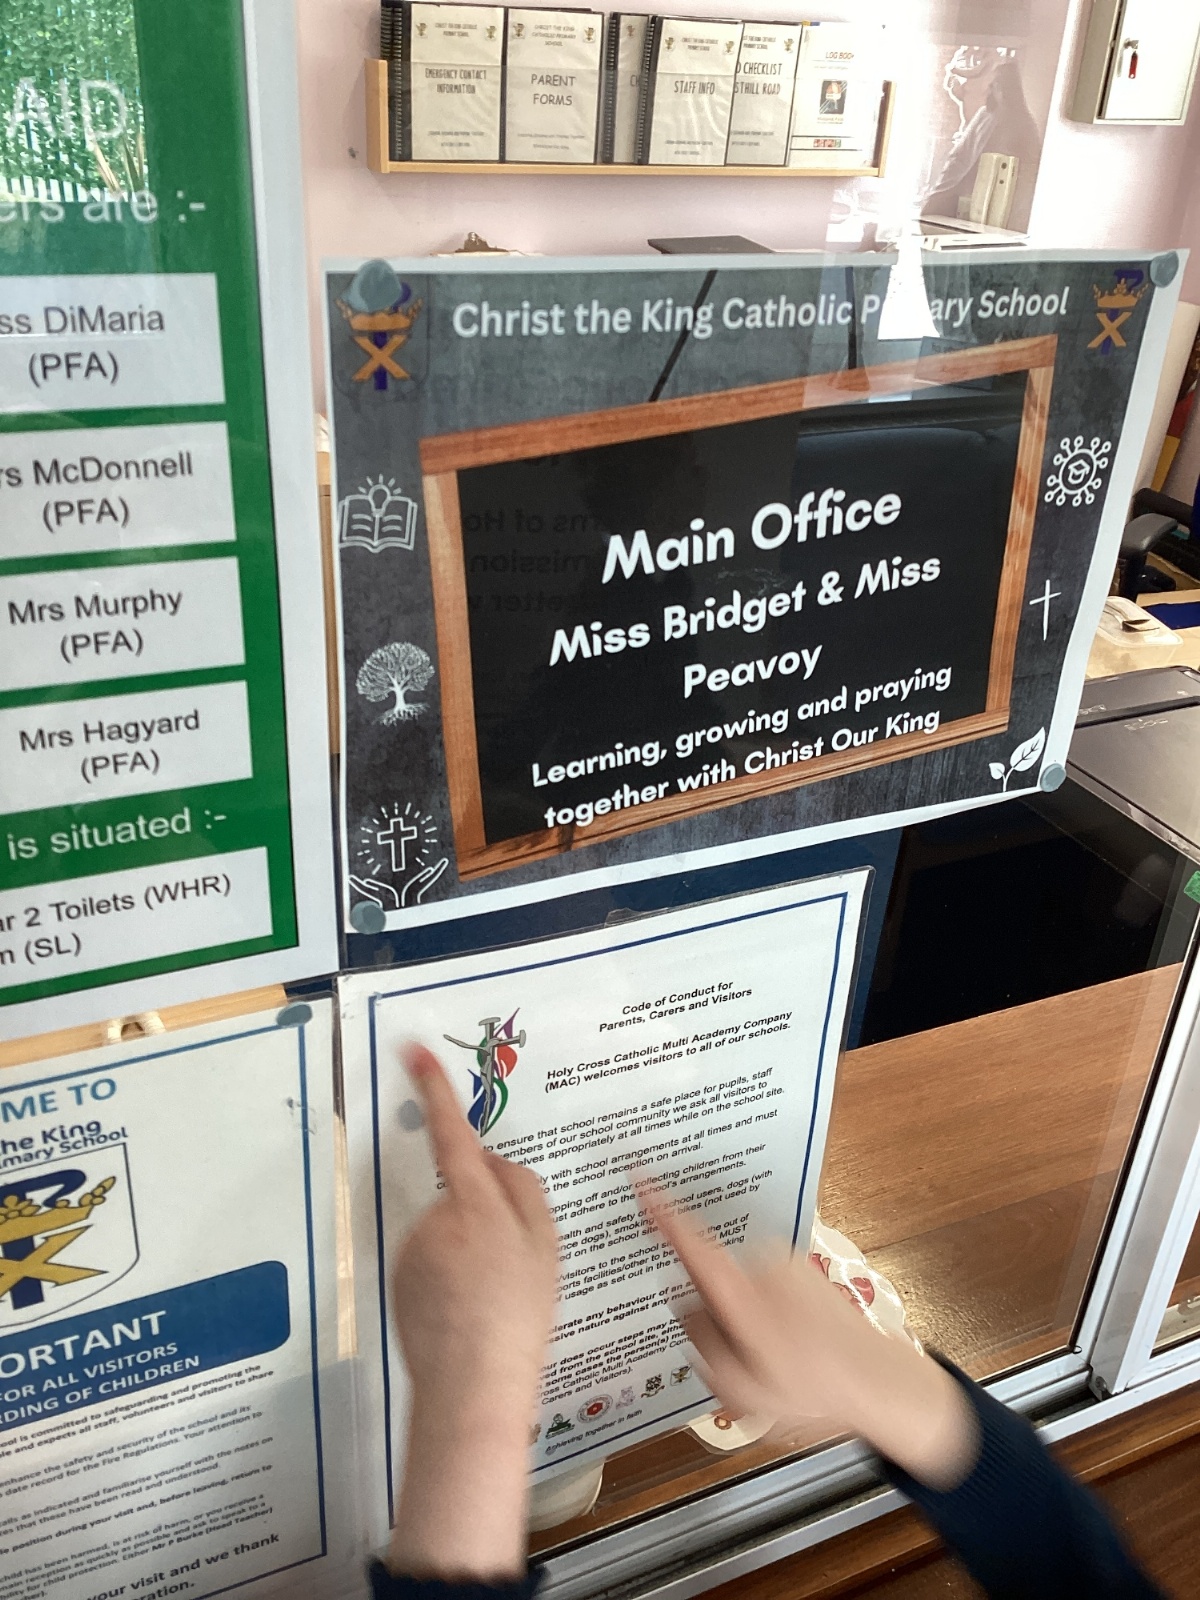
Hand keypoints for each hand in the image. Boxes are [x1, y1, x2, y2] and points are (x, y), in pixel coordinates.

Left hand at [387, 1044, 559, 1578]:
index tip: (412, 1051)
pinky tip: (465, 1309)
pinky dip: (446, 1275)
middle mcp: (436, 1218)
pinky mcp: (397, 1277)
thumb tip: (493, 1160)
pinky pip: (429, 1258)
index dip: (435, 1091)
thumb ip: (523, 1191)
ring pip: (446, 1228)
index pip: (455, 1134)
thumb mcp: (545, 1248)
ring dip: (464, 1248)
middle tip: (512, 1266)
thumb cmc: (519, 1317)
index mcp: (477, 1204)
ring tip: (490, 1297)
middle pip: (463, 1191)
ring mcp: (412, 1249)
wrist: (471, 1388)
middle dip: (483, 1212)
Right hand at [641, 1186, 978, 1491]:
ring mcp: (784, 1262)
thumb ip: (701, 1345)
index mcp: (742, 1296)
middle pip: (708, 1282)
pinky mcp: (800, 1266)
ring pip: (736, 1288)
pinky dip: (765, 1311)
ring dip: (743, 1320)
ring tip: (775, 1363)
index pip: (690, 1246)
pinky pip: (761, 1285)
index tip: (639, 1178)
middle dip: (715, 1320)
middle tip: (743, 1364)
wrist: (878, 1381)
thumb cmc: (813, 1391)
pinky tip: (789, 1347)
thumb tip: (688, 1308)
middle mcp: (762, 1267)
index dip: (660, 1213)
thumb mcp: (741, 1390)